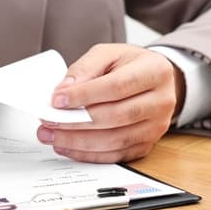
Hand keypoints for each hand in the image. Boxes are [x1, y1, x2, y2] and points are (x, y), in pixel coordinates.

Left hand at [37, 44, 183, 162]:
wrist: (154, 81)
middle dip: (76, 121)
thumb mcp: (108, 54)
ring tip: (52, 135)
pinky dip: (89, 154)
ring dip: (78, 141)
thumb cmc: (130, 65)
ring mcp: (156, 127)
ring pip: (115, 140)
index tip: (57, 100)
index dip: (84, 95)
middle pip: (116, 116)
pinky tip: (68, 146)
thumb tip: (64, 90)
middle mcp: (161, 101)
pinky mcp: (147, 145)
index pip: (116, 87)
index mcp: (155, 72)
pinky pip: (116, 155)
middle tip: (48, 121)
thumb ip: (85, 68)